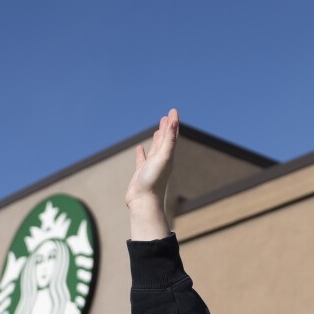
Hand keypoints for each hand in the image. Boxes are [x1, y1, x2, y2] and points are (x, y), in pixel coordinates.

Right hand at [125, 109, 178, 240]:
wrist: (144, 202)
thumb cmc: (154, 181)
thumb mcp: (163, 157)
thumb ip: (169, 140)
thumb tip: (174, 122)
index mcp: (168, 156)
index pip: (172, 135)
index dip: (173, 123)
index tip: (173, 111)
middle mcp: (161, 160)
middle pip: (165, 141)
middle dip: (166, 128)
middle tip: (166, 116)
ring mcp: (151, 167)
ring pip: (155, 150)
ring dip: (156, 139)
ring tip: (156, 131)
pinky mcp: (141, 173)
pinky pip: (142, 160)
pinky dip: (141, 153)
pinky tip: (139, 149)